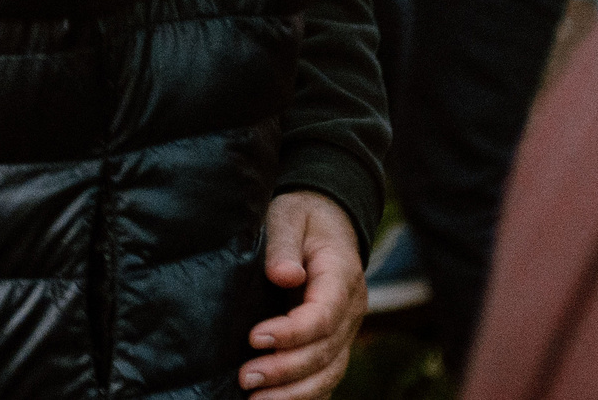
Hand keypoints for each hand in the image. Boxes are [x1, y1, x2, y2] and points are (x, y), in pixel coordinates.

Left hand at [241, 192, 365, 398]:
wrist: (328, 220)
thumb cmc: (303, 217)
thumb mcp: (290, 215)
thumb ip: (284, 245)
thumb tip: (284, 276)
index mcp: (341, 276)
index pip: (323, 315)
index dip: (292, 332)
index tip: (255, 337)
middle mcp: (351, 309)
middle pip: (325, 352)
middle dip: (285, 371)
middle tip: (246, 379)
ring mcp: (345, 330)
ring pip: (329, 373)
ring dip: (293, 393)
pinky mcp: (334, 342)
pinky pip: (325, 377)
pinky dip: (304, 395)